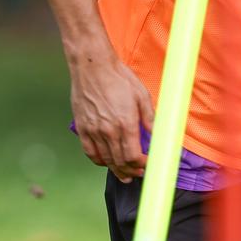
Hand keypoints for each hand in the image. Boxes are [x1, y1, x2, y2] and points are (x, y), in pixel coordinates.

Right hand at [70, 53, 153, 180]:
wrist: (93, 66)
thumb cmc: (118, 77)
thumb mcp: (141, 95)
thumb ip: (150, 119)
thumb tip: (158, 135)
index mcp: (125, 123)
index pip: (133, 156)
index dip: (141, 165)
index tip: (148, 165)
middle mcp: (108, 130)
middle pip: (120, 161)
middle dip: (131, 171)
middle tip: (139, 174)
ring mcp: (93, 130)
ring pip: (106, 160)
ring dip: (116, 170)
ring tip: (124, 175)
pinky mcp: (83, 127)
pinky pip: (90, 152)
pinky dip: (99, 161)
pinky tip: (106, 162)